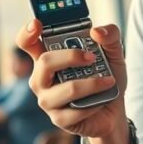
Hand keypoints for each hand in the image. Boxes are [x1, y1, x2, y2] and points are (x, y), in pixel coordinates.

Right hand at [17, 19, 127, 143]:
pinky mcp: (58, 119)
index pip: (28, 43)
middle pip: (45, 61)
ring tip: (108, 81)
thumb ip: (110, 36)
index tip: (36, 24)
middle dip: (71, 56)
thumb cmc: (107, 77)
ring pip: (66, 89)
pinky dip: (94, 104)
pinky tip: (101, 101)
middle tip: (93, 58)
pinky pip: (75, 111)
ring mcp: (48, 99)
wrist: (115, 111)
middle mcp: (42, 78)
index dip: (27, 33)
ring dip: (91, 84)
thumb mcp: (114, 52)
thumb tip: (97, 31)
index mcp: (49, 57)